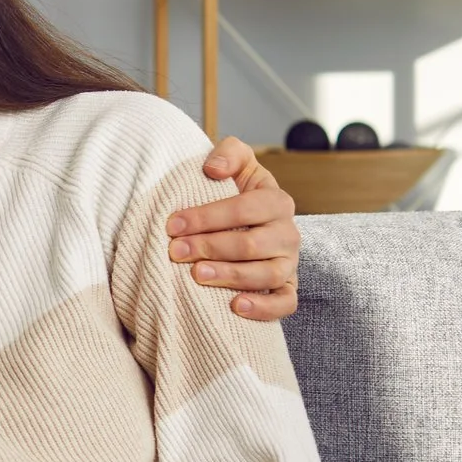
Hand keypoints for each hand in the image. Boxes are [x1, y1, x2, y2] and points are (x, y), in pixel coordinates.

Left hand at [170, 137, 300, 321]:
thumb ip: (228, 153)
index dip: (207, 217)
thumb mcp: (236, 163)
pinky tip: (236, 307)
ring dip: (230, 276)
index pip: (245, 209)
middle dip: (210, 247)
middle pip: (252, 244)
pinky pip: (285, 303)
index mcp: (276, 201)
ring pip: (267, 275)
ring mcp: (289, 263)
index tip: (172, 225)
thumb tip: (212, 169)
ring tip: (197, 275)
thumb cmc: (235, 192)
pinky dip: (264, 308)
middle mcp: (288, 233)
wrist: (249, 222)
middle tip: (175, 251)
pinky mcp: (287, 288)